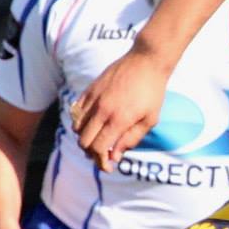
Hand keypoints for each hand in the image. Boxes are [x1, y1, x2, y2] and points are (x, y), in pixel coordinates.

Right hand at [71, 46, 171, 171]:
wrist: (146, 61)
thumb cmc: (152, 92)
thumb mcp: (150, 119)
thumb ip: (131, 139)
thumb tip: (115, 156)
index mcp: (118, 120)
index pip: (98, 149)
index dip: (101, 162)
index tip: (108, 167)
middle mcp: (102, 110)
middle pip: (83, 141)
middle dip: (91, 153)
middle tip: (103, 155)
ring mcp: (93, 99)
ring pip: (77, 127)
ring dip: (85, 138)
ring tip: (98, 139)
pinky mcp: (89, 90)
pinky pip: (75, 111)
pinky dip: (80, 122)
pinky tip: (92, 124)